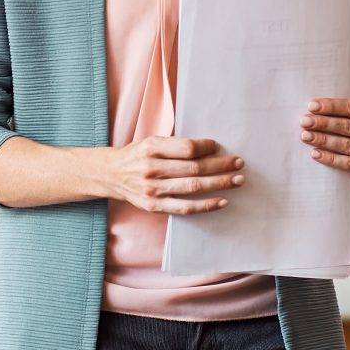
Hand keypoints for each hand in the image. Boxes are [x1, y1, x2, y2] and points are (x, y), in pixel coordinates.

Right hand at [97, 136, 243, 215]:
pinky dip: (205, 205)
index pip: (187, 148)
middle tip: (239, 163)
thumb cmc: (137, 155)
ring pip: (193, 187)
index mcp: (151, 148)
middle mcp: (151, 169)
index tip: (218, 146)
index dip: (207, 147)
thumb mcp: (151, 142)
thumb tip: (209, 148)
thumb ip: (175, 145)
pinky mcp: (154, 206)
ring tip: (237, 180)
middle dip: (221, 165)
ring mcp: (153, 190)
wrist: (111, 175)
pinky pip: (185, 208)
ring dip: (219, 184)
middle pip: (194, 168)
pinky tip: (222, 201)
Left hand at [303, 98, 349, 182]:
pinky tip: (315, 153)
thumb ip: (343, 111)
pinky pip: (349, 164)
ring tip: (305, 136)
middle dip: (324, 123)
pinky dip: (330, 159)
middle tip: (304, 122)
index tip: (311, 106)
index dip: (331, 106)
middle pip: (349, 126)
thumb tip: (314, 105)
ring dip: (324, 140)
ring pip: (348, 145)